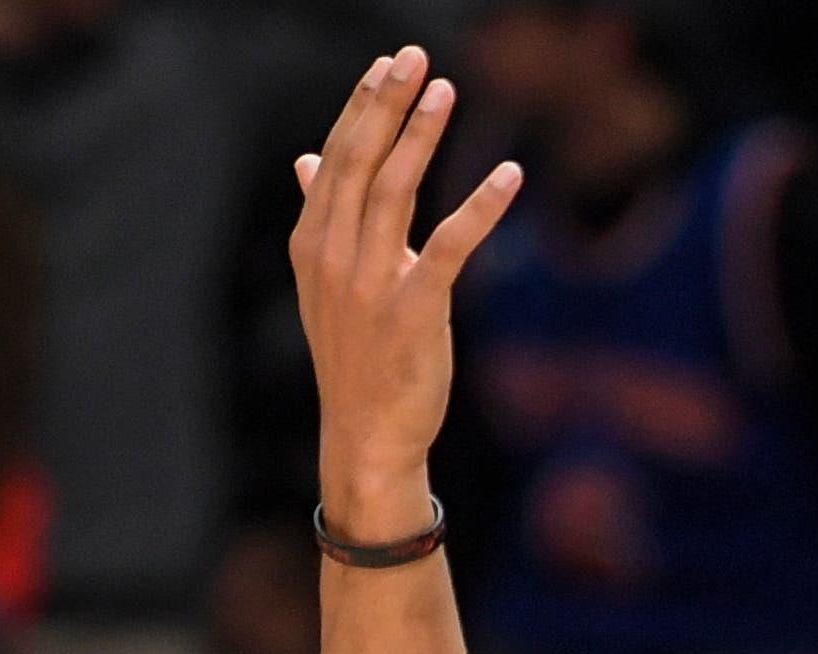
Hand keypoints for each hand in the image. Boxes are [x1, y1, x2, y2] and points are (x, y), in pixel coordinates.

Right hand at [291, 48, 521, 534]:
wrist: (366, 432)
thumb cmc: (356, 356)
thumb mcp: (328, 283)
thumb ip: (323, 216)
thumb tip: (308, 160)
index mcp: (312, 242)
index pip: (337, 157)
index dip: (362, 107)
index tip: (386, 65)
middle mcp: (333, 254)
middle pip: (360, 161)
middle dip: (387, 103)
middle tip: (413, 55)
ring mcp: (370, 282)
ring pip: (395, 190)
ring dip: (423, 135)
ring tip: (447, 89)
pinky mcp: (414, 309)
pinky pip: (451, 244)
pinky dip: (481, 204)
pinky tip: (509, 173)